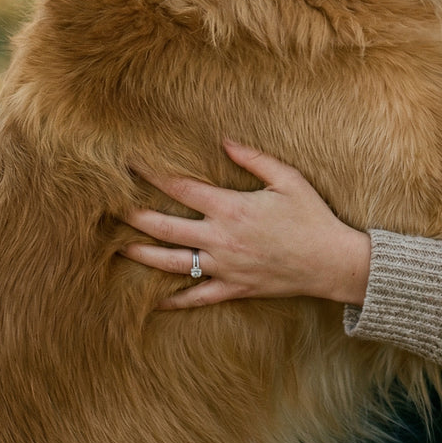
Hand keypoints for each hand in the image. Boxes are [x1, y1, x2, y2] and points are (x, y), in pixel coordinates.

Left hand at [121, 140, 370, 308]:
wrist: (331, 262)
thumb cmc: (312, 216)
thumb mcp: (288, 179)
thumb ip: (254, 159)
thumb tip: (224, 141)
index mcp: (231, 208)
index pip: (181, 188)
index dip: (153, 174)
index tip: (131, 163)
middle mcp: (220, 239)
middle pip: (164, 227)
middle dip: (135, 215)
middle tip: (110, 207)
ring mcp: (224, 267)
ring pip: (172, 263)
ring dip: (142, 255)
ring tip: (119, 248)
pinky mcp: (234, 288)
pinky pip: (197, 297)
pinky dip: (174, 301)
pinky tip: (155, 301)